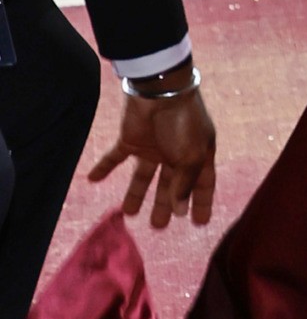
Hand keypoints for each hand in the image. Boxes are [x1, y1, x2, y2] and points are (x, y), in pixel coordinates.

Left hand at [86, 72, 217, 228]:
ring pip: (143, 177)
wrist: (160, 92)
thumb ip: (185, 183)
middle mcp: (175, 154)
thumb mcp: (192, 156)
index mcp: (198, 156)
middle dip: (165, 205)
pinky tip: (92, 179)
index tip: (198, 223)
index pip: (202, 184)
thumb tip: (179, 208)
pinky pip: (115, 158)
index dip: (200, 203)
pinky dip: (104, 167)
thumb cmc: (184, 123)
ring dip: (136, 194)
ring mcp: (152, 148)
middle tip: (159, 226)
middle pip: (170, 185)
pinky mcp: (131, 141)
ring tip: (130, 213)